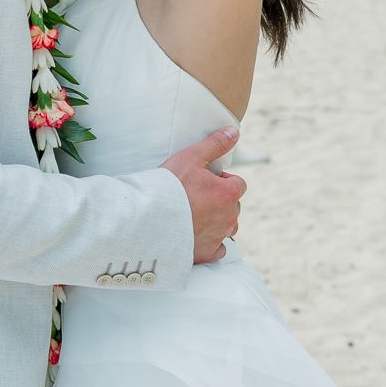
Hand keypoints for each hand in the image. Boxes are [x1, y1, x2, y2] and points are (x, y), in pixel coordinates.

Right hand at [161, 126, 244, 264]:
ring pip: (229, 227)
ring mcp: (219, 237)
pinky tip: (195, 233)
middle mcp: (229, 217)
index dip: (222, 179)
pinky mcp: (207, 253)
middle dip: (220, 200)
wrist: (148, 219)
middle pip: (234, 205)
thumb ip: (216, 144)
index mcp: (228, 193)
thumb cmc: (169, 186)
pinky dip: (211, 241)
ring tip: (194, 213)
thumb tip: (235, 132)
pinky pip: (219, 247)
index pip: (238, 183)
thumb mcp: (192, 156)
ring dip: (218, 220)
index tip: (203, 180)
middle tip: (195, 195)